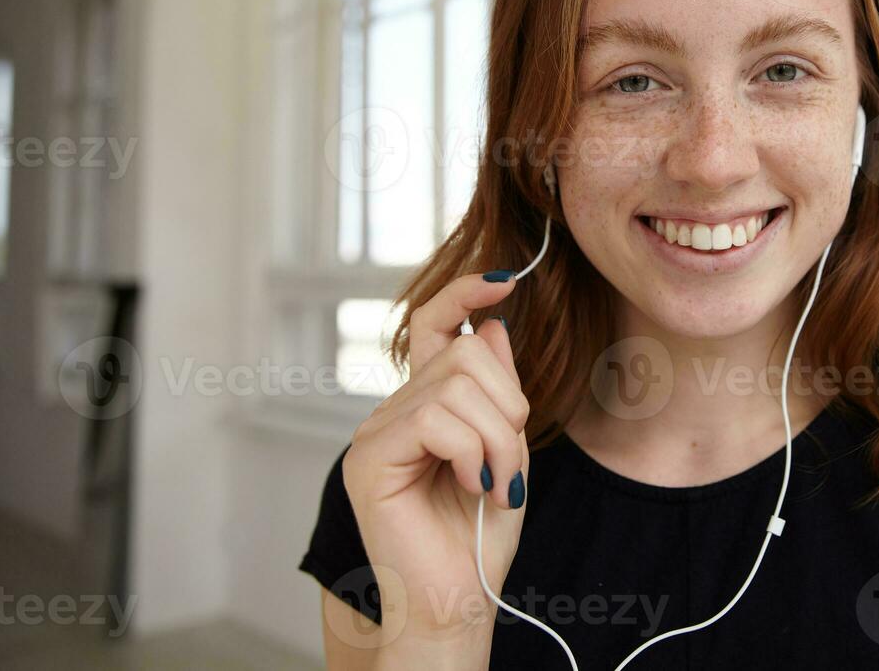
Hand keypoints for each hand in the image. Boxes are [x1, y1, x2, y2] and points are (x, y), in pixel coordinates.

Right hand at [342, 272, 529, 646]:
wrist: (459, 598)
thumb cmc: (481, 533)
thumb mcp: (507, 450)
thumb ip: (497, 391)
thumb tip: (492, 326)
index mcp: (428, 403)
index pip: (435, 327)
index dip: (464, 295)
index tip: (503, 280)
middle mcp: (396, 409)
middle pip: (465, 355)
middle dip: (509, 408)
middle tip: (508, 464)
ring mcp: (376, 431)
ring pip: (457, 386)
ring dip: (498, 439)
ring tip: (492, 483)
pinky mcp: (369, 457)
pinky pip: (436, 421)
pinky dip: (471, 453)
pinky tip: (469, 486)